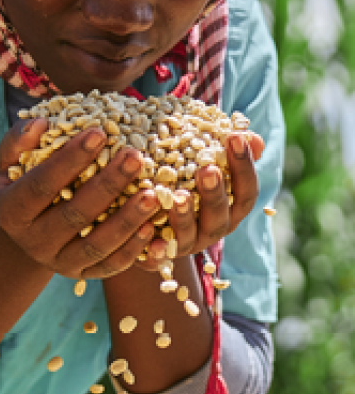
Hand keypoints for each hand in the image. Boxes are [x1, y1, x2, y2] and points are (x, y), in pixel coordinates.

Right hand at [0, 118, 160, 279]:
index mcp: (11, 210)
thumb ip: (19, 140)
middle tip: (135, 156)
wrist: (28, 229)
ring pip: (95, 245)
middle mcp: (32, 241)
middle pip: (73, 215)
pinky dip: (133, 250)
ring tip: (153, 194)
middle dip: (107, 184)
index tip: (98, 132)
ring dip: (127, 220)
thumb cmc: (23, 181)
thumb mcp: (10, 160)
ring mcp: (58, 262)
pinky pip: (109, 266)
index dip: (70, 159)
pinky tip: (152, 227)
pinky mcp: (81, 275)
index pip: (41, 184)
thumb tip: (41, 124)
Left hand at [149, 131, 264, 259]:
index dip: (243, 166)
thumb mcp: (198, 162)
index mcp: (229, 208)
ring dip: (184, 216)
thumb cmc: (180, 180)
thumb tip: (248, 135)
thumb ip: (221, 151)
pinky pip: (158, 259)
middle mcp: (211, 229)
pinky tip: (153, 240)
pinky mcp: (157, 257)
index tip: (234, 137)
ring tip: (178, 195)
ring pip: (189, 235)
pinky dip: (158, 250)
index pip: (246, 190)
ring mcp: (185, 245)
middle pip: (219, 215)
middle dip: (214, 193)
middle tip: (208, 169)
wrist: (144, 221)